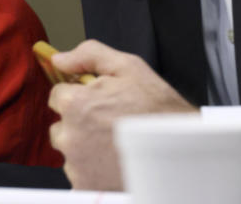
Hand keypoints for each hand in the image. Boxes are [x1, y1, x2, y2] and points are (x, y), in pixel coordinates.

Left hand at [48, 40, 196, 189]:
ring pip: (70, 150)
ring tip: (115, 142)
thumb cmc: (158, 109)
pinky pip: (79, 172)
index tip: (96, 100)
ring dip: (85, 146)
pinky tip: (115, 159)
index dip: (78, 95)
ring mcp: (77, 164)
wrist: (183, 148)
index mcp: (76, 104)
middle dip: (79, 122)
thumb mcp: (128, 67)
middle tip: (109, 122)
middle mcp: (70, 136)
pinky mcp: (86, 185)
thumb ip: (88, 55)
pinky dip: (93, 168)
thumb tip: (60, 59)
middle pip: (61, 125)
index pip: (57, 96)